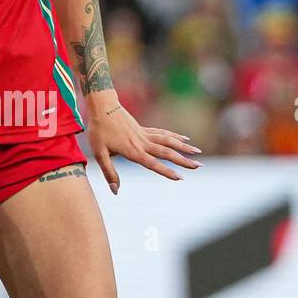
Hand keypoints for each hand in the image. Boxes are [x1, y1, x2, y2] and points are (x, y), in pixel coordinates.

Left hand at [85, 93, 200, 190]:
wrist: (102, 106)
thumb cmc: (99, 131)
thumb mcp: (99, 153)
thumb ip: (109, 172)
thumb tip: (116, 191)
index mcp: (132, 151)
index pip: (152, 163)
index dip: (166, 171)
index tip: (180, 178)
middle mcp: (142, 142)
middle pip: (166, 152)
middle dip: (183, 160)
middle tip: (199, 166)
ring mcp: (145, 134)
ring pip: (168, 141)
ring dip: (184, 147)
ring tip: (198, 152)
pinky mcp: (144, 129)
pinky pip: (163, 133)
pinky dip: (175, 136)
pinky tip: (185, 138)